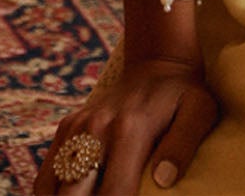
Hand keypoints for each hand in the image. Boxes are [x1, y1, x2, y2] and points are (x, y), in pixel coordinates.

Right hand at [32, 53, 217, 195]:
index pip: (113, 193)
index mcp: (130, 129)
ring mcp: (77, 126)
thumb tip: (163, 180)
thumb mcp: (199, 112)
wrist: (158, 62)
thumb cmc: (184, 95)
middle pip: (73, 195)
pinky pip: (45, 174)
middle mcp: (96, 127)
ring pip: (51, 187)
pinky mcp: (67, 127)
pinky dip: (50, 194)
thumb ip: (183, 145)